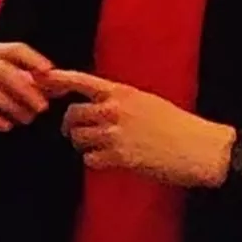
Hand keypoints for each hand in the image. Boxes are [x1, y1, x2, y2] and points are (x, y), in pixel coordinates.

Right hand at [0, 42, 54, 131]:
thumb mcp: (13, 79)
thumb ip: (38, 83)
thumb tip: (66, 85)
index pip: (16, 49)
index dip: (33, 59)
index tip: (49, 72)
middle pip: (2, 70)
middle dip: (24, 90)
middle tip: (42, 108)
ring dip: (8, 105)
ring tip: (26, 120)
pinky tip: (5, 126)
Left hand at [51, 70, 235, 190]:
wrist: (200, 148)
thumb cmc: (178, 125)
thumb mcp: (146, 101)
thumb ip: (120, 100)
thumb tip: (96, 103)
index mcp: (122, 92)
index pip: (80, 80)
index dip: (57, 80)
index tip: (41, 81)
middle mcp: (115, 109)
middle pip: (72, 114)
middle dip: (69, 125)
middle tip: (74, 132)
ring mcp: (116, 133)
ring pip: (78, 137)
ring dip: (81, 144)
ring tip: (96, 148)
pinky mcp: (120, 157)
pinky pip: (90, 159)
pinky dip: (94, 161)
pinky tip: (108, 161)